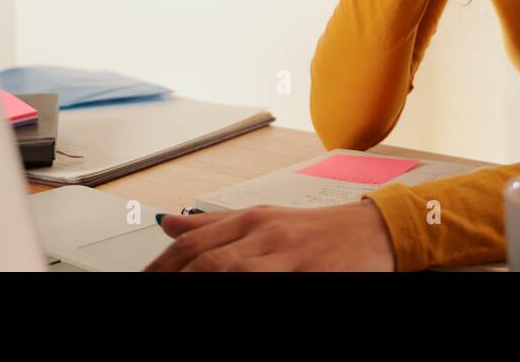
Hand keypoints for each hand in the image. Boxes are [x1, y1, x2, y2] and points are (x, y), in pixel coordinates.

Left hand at [142, 200, 395, 271]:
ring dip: (203, 284)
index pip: (191, 245)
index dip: (161, 268)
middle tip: (154, 294)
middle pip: (207, 262)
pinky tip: (238, 296)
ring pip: (232, 272)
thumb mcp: (264, 221)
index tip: (145, 282)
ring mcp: (288, 255)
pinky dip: (247, 292)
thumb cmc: (318, 231)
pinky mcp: (310, 273)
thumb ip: (215, 225)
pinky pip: (273, 287)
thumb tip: (168, 224)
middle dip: (176, 280)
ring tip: (181, 299)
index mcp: (249, 220)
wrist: (374, 231)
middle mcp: (264, 234)